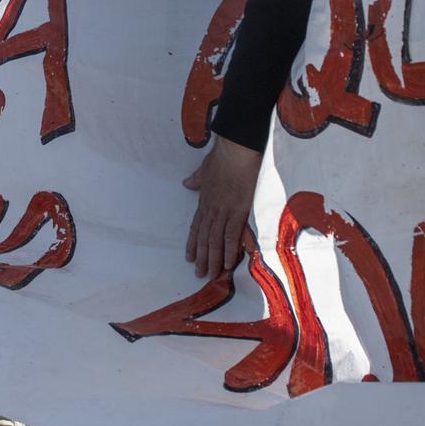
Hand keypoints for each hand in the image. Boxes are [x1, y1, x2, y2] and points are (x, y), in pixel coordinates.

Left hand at [183, 137, 262, 280]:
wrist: (235, 150)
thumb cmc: (222, 157)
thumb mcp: (204, 169)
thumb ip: (196, 179)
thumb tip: (186, 183)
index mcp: (204, 201)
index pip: (196, 227)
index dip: (193, 243)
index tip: (190, 258)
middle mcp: (212, 209)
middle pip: (205, 238)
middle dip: (202, 258)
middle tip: (199, 274)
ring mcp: (224, 211)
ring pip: (216, 241)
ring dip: (213, 259)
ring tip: (211, 275)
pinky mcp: (238, 210)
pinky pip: (232, 235)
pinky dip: (230, 250)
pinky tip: (229, 264)